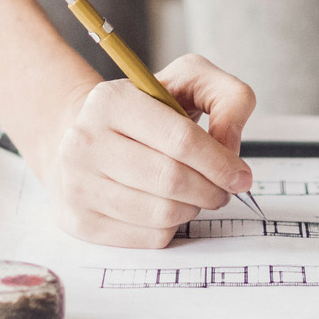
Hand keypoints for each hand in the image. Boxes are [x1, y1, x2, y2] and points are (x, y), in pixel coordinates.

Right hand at [38, 54, 258, 248]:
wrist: (86, 137)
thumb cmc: (147, 111)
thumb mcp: (190, 81)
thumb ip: (229, 97)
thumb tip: (230, 147)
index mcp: (112, 100)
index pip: (180, 139)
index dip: (220, 162)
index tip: (241, 176)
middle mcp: (85, 141)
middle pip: (171, 180)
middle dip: (211, 190)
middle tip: (224, 190)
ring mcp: (77, 184)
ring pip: (161, 214)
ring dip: (194, 209)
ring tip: (198, 195)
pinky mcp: (79, 221)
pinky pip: (147, 237)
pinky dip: (172, 227)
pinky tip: (171, 207)